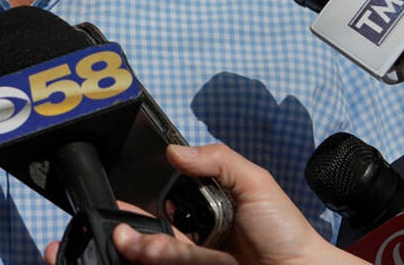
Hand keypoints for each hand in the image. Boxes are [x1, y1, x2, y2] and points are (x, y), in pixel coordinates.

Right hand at [47, 144, 364, 264]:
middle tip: (118, 217)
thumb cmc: (286, 229)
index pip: (173, 196)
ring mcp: (201, 256)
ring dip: (140, 243)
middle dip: (136, 221)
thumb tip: (175, 150)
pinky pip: (176, 261)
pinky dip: (154, 255)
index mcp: (212, 206)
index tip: (128, 186)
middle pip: (161, 224)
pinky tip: (137, 249)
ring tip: (121, 236)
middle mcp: (202, 233)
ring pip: (164, 247)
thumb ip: (218, 160)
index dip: (149, 192)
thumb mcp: (255, 182)